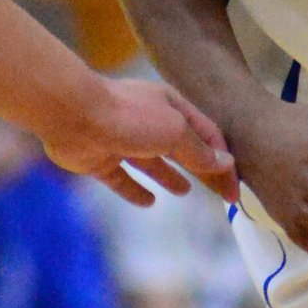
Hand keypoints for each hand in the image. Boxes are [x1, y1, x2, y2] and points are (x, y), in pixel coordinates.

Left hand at [44, 71, 237, 209]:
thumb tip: (226, 163)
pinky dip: (135, 190)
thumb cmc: (131, 117)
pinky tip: (148, 202)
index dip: (222, 161)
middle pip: (181, 149)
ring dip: (168, 175)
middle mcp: (148, 120)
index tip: (234, 189)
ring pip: (151, 162)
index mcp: (170, 106)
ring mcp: (122, 141)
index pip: (206, 134)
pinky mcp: (100, 160)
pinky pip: (122, 179)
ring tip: (184, 191)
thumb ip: (199, 150)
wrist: (73, 114)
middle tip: (219, 195)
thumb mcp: (175, 131)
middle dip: (200, 169)